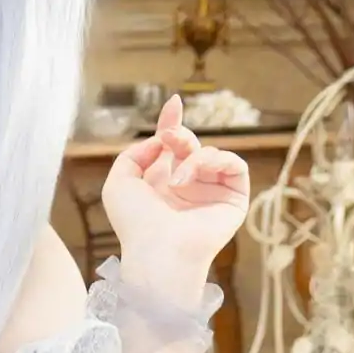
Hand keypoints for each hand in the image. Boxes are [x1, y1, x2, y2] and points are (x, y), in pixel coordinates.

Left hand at [101, 95, 249, 297]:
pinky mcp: (234, 198)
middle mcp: (189, 187)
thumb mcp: (119, 182)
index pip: (172, 147)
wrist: (157, 250)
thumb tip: (159, 141)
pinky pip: (234, 164)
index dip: (173, 123)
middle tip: (168, 135)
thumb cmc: (136, 223)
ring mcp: (213, 192)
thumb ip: (133, 154)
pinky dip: (212, 162)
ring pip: (211, 152)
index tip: (174, 103)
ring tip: (175, 179)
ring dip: (191, 156)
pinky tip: (189, 178)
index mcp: (163, 184)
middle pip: (192, 145)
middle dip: (179, 135)